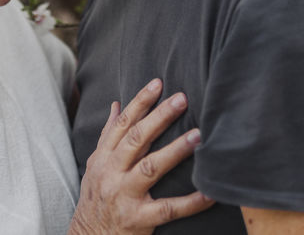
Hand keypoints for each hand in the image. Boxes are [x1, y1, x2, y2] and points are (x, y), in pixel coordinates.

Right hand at [67, 78, 214, 234]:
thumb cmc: (95, 200)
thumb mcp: (94, 167)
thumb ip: (107, 137)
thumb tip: (116, 105)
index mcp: (103, 158)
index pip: (122, 124)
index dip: (140, 102)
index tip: (158, 83)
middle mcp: (111, 174)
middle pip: (137, 140)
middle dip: (159, 117)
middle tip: (182, 99)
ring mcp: (124, 196)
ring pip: (151, 168)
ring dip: (176, 150)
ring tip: (198, 135)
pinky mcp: (138, 219)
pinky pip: (169, 209)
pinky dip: (191, 201)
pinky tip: (209, 192)